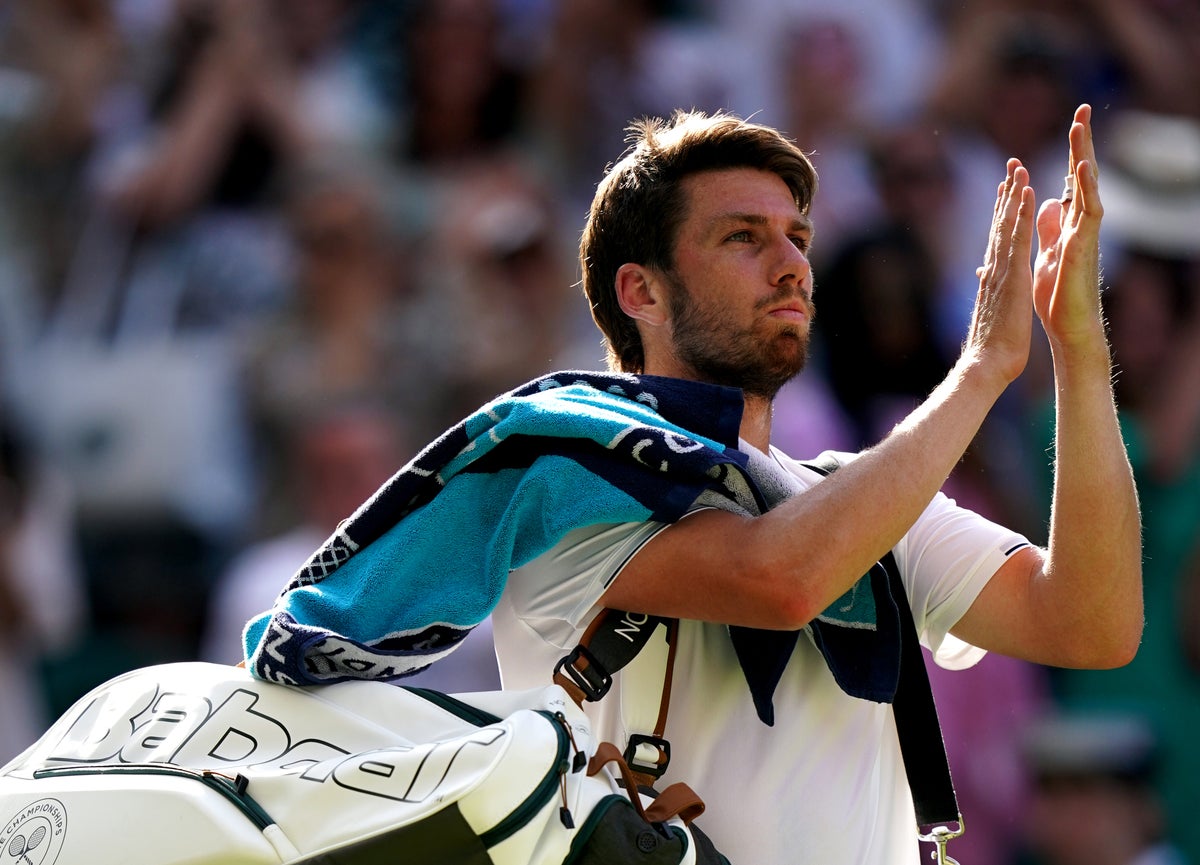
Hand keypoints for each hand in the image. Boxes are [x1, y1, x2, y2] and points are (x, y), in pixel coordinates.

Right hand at [965, 157, 1036, 385]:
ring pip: (1006, 224)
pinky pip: (1017, 236)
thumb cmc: (991, 346)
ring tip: (1018, 170)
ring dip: (1013, 195)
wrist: (986, 363)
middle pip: (999, 225)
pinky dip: (1021, 213)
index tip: (1007, 191)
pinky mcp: (1011, 274)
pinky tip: (1026, 193)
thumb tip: (982, 274)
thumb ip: (988, 289)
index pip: (998, 240)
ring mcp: (1001, 270)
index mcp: (993, 278)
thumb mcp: (992, 311)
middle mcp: (993, 269)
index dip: (1003, 214)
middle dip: (1006, 195)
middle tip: (1012, 167)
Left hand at [1033, 104, 1105, 352]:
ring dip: (1083, 154)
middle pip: (1081, 175)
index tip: (1071, 125)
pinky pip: (1089, 212)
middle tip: (1081, 109)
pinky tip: (1082, 167)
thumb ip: (1048, 228)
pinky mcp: (1084, 247)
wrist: (1066, 327)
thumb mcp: (1047, 253)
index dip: (1069, 154)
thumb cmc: (1057, 295)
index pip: (1069, 181)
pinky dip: (1086, 188)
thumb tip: (1047, 203)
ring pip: (1088, 186)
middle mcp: (1080, 223)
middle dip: (1080, 143)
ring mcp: (1085, 233)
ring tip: (1079, 125)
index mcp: (1068, 224)